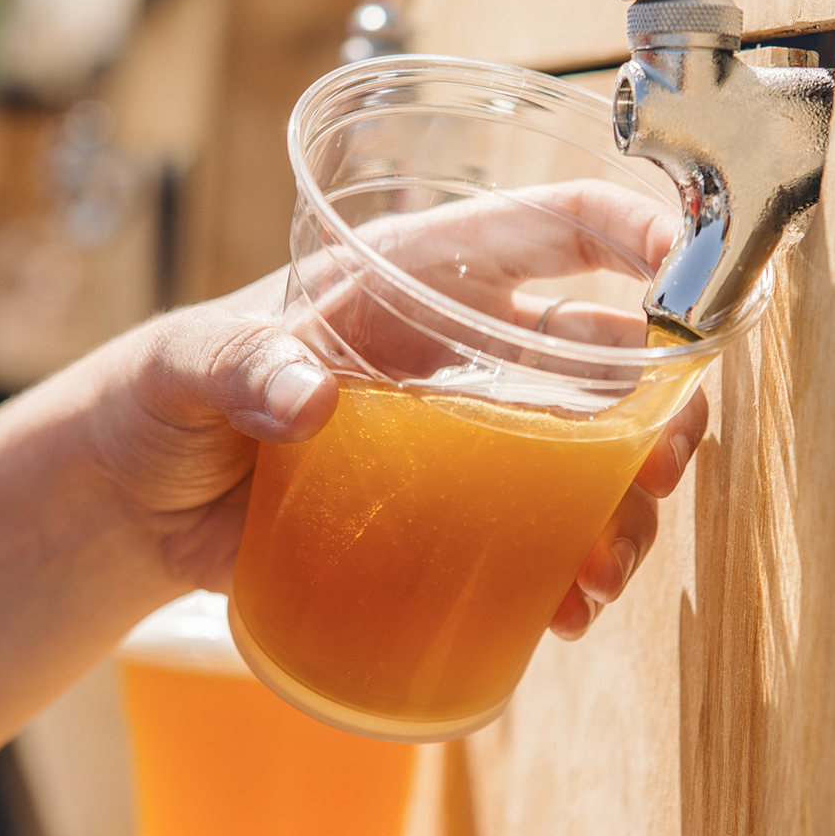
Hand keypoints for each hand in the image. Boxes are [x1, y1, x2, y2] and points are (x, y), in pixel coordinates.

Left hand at [96, 179, 703, 624]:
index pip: (554, 229)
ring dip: (625, 506)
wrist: (148, 499)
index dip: (632, 230)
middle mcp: (469, 349)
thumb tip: (308, 401)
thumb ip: (236, 364)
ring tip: (603, 567)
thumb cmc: (173, 397)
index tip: (686, 262)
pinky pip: (541, 534)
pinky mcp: (455, 513)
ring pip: (593, 456)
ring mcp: (472, 436)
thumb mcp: (189, 362)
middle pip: (608, 358)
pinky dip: (569, 568)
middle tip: (656, 465)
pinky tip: (564, 606)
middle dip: (660, 405)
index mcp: (424, 277)